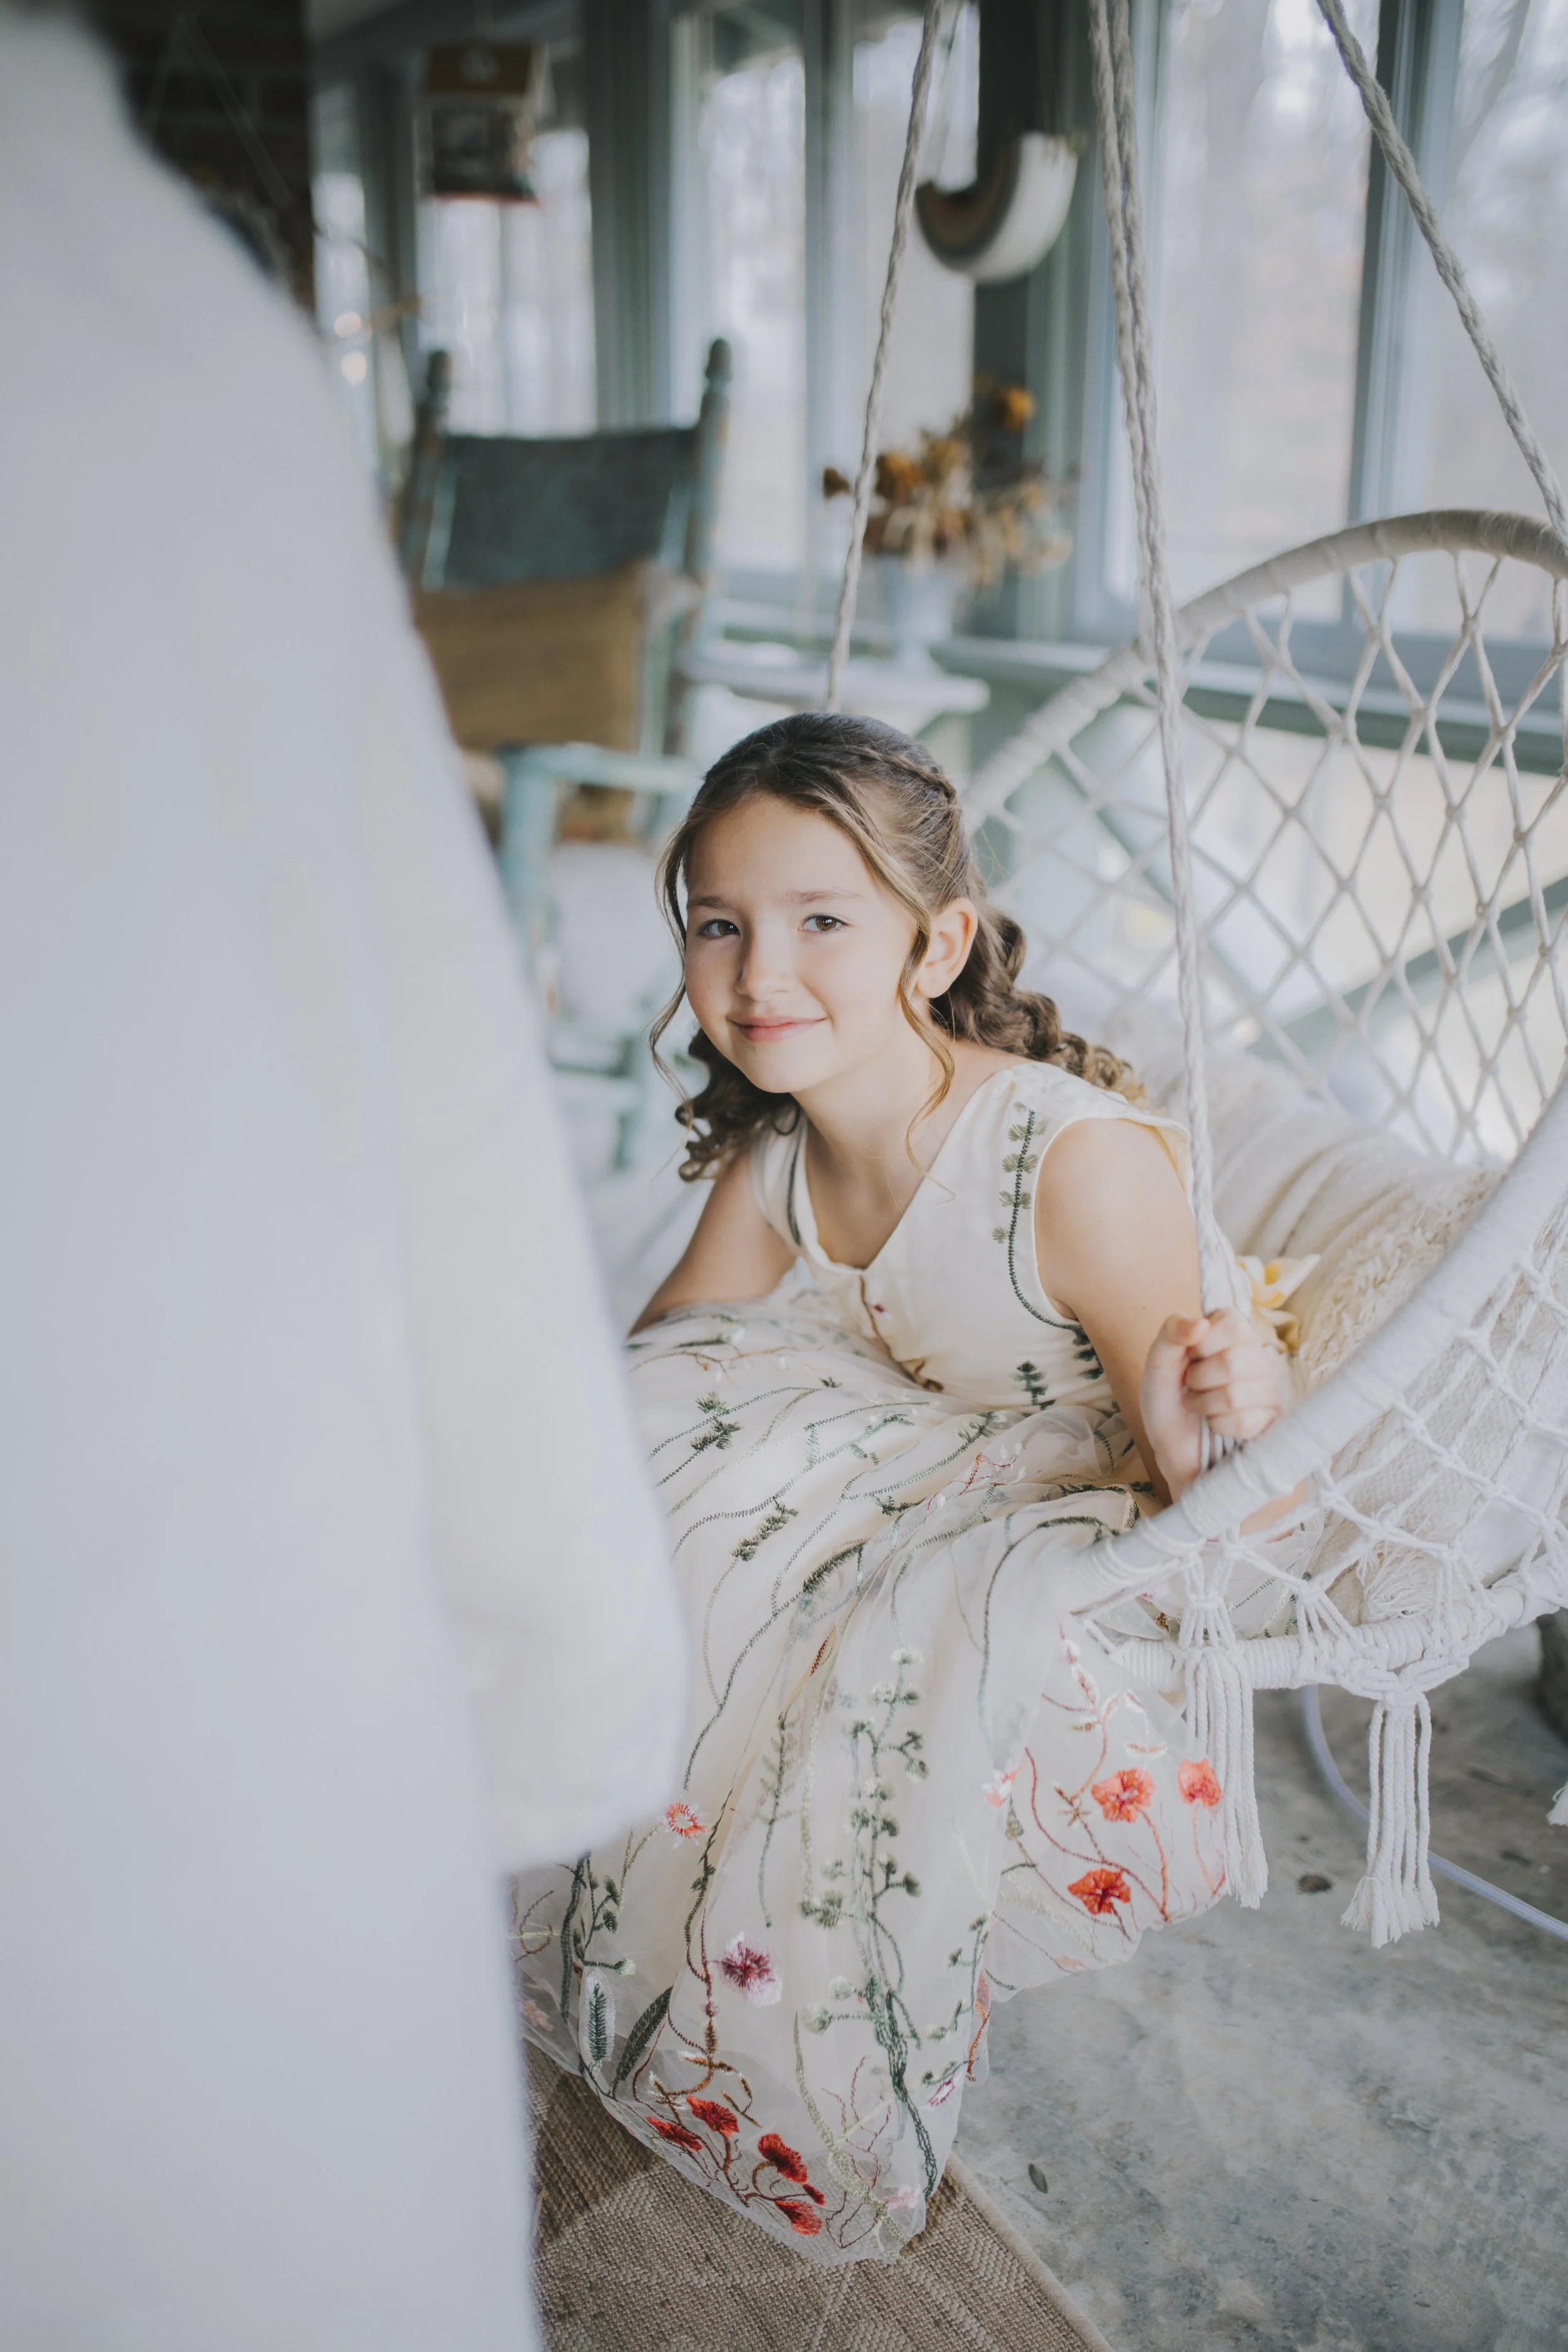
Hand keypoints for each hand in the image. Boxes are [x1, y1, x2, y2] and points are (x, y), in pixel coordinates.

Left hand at [1140, 1307, 1287, 1500]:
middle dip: (1199, 1381)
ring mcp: (1270, 1387)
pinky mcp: (1274, 1419)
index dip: (1202, 1345)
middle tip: (1192, 1387)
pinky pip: (1245, 1422)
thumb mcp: (1157, 1365)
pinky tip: (1217, 1425)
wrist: (1176, 1451)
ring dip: (1206, 1406)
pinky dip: (1219, 1426)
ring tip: (1202, 1407)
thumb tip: (1200, 1323)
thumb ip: (1171, 1335)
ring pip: (1237, 1395)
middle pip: (1233, 1362)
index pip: (1232, 1323)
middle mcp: (1257, 1354)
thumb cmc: (1167, 1404)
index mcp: (1231, 1333)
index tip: (1190, 1357)